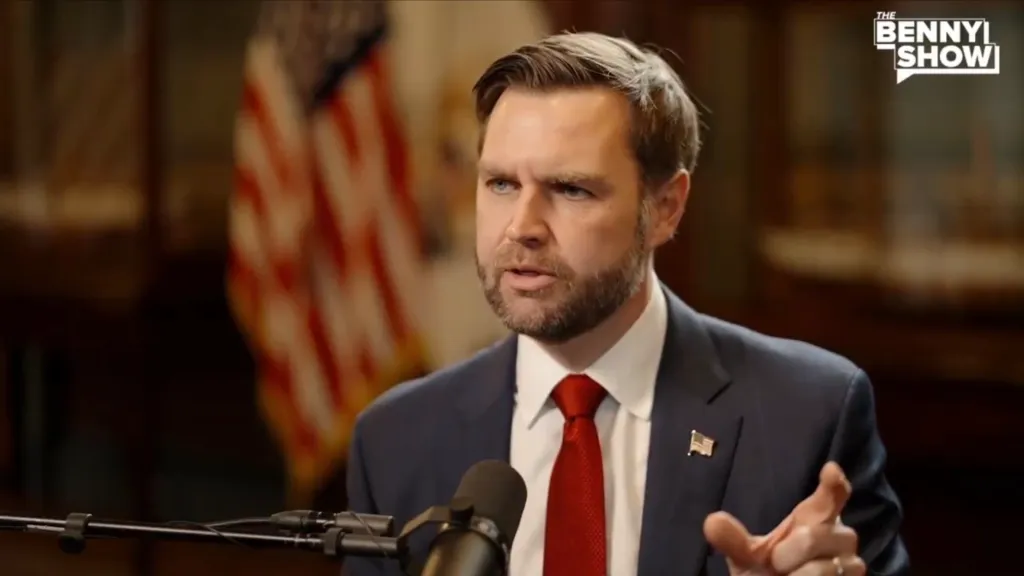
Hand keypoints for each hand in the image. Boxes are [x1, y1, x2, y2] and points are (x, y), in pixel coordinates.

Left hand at [703, 462, 864, 574]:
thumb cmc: (768, 572)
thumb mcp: (746, 557)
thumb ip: (734, 540)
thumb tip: (712, 521)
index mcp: (815, 517)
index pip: (833, 494)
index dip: (834, 483)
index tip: (830, 470)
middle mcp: (839, 535)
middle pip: (816, 535)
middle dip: (789, 552)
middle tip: (776, 562)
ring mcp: (851, 562)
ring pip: (826, 568)